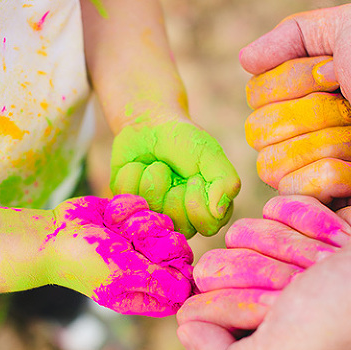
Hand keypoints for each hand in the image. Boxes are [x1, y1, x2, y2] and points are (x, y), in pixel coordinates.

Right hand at [45, 194, 193, 316]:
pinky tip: (109, 217)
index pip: (179, 290)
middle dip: (161, 241)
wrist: (53, 234)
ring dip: (141, 223)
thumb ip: (157, 281)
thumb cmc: (83, 262)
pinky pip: (146, 206)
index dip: (183, 275)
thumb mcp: (123, 274)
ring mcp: (137, 240)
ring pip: (164, 224)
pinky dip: (127, 209)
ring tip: (118, 230)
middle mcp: (143, 267)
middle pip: (179, 252)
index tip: (170, 262)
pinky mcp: (129, 216)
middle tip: (138, 242)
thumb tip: (187, 293)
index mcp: (141, 291)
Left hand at [111, 118, 240, 237]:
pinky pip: (125, 199)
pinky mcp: (128, 205)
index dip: (198, 201)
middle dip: (172, 190)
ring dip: (152, 178)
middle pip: (177, 223)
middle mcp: (180, 219)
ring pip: (150, 211)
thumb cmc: (184, 141)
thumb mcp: (210, 154)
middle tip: (173, 171)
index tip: (194, 178)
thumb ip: (225, 182)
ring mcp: (152, 214)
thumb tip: (219, 212)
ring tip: (156, 165)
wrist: (149, 123)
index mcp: (207, 210)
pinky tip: (138, 166)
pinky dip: (132, 174)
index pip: (207, 226)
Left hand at [177, 195, 350, 349]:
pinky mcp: (301, 228)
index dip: (230, 303)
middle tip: (306, 283)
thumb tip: (188, 330)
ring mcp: (285, 266)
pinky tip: (339, 239)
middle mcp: (268, 311)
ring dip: (287, 243)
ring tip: (327, 262)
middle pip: (217, 268)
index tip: (278, 306)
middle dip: (261, 269)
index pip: (199, 315)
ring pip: (242, 233)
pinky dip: (306, 219)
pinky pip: (272, 208)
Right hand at [240, 2, 350, 208]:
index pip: (255, 92)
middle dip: (312, 114)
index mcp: (302, 92)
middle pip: (258, 129)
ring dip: (327, 144)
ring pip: (271, 162)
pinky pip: (292, 191)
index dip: (295, 81)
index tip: (339, 75)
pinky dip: (332, 176)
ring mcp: (309, 169)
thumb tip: (243, 60)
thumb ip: (291, 33)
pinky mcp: (323, 204)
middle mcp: (300, 131)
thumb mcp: (349, 26)